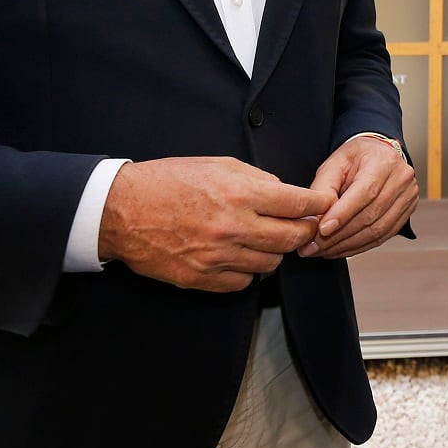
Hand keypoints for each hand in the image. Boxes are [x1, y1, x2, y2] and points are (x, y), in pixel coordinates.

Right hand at [99, 156, 335, 291]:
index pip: (299, 204)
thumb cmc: (169, 181)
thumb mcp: (217, 165)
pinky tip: (239, 256)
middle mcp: (233, 227)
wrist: (121, 210)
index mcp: (240, 193)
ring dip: (274, 251)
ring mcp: (217, 256)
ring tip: (264, 238)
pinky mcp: (201, 278)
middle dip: (304, 231)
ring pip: (270, 263)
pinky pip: (243, 282)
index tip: (325, 204)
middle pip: (293, 238)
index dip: (318, 204)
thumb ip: (257, 179)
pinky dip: (247, 271)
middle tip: (303, 226)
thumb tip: (286, 194)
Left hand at [300, 135, 418, 259]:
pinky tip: (341, 249)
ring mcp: (407, 196)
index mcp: (383, 161)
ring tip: (324, 250)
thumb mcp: (335, 164)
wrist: (378, 154)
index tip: (323, 230)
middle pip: (371, 214)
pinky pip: (383, 236)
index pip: (365, 192)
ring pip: (378, 230)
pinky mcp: (407, 212)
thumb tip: (316, 218)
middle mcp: (400, 178)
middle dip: (340, 234)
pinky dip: (360, 247)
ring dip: (348, 245)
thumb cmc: (355, 158)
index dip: (344, 214)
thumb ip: (324, 189)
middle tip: (315, 246)